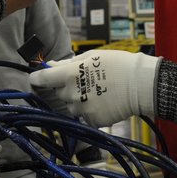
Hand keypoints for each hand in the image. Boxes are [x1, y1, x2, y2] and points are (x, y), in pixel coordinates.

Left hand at [30, 50, 158, 126]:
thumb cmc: (118, 65)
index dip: (37, 77)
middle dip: (65, 88)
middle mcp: (71, 93)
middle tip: (83, 81)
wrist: (141, 84)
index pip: (42, 78)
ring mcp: (81, 109)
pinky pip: (84, 116)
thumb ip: (68, 63)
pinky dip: (90, 111)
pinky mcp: (92, 120)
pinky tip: (103, 102)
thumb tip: (51, 65)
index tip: (35, 77)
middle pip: (58, 93)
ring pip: (71, 106)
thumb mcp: (92, 57)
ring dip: (77, 100)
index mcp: (69, 74)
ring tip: (96, 92)